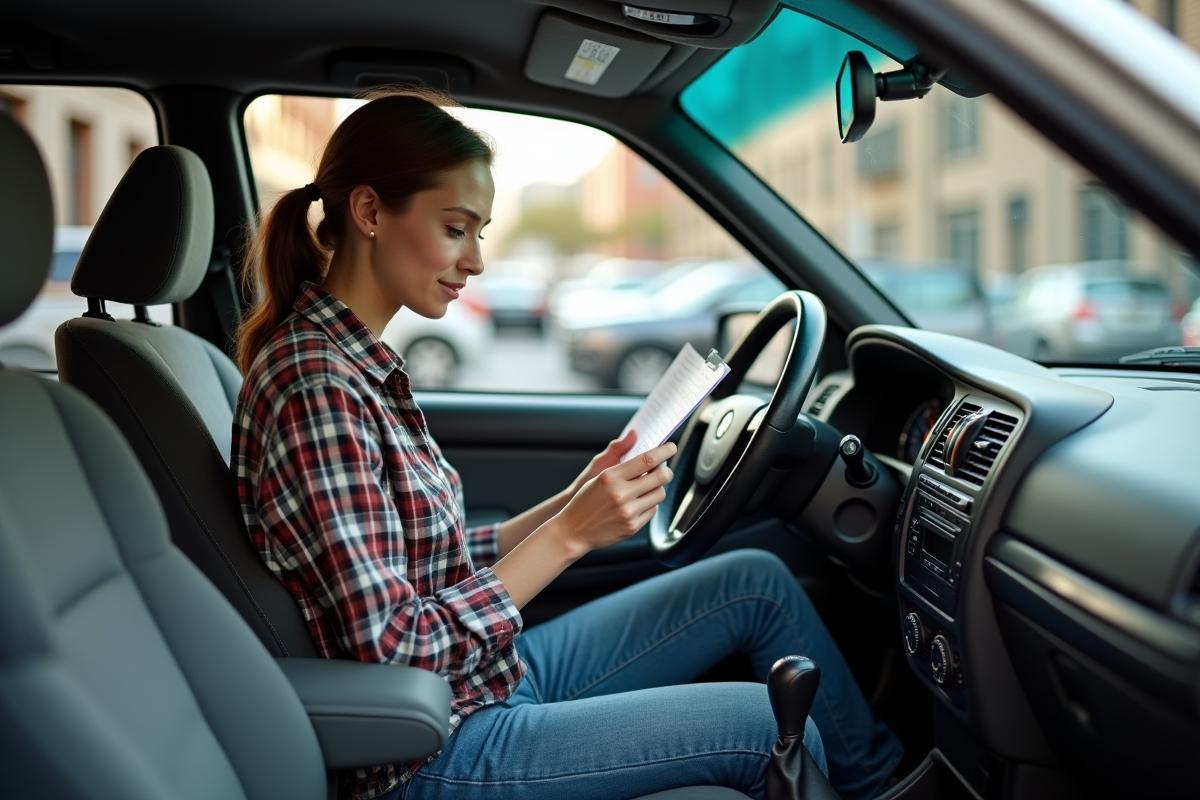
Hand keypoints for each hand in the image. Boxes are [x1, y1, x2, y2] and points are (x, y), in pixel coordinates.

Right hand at [553, 441, 676, 557]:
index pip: (646, 460)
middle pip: (660, 477)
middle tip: (665, 470)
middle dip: (666, 471)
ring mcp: (628, 512)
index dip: (663, 452)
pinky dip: (649, 504)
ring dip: (657, 489)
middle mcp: (620, 494)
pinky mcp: (632, 527)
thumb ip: (621, 463)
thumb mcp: (598, 476)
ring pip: (659, 494)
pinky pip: (652, 510)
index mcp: (610, 477)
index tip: (671, 448)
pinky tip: (637, 504)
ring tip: (646, 489)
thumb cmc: (584, 501)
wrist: (574, 530)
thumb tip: (643, 449)